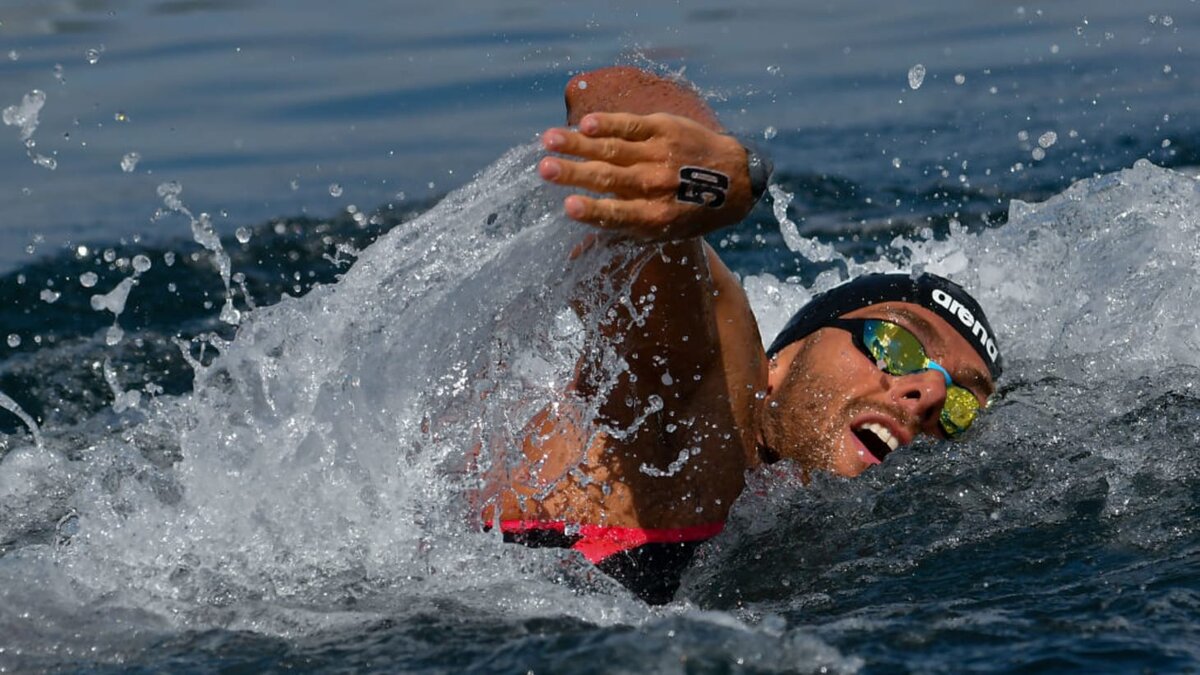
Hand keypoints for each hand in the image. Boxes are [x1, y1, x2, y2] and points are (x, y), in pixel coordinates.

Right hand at [539, 111, 753, 241]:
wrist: (734, 180)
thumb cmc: (688, 212)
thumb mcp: (658, 234)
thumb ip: (615, 238)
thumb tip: (571, 256)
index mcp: (654, 217)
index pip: (617, 215)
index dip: (593, 211)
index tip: (568, 207)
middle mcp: (657, 186)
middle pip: (608, 178)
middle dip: (574, 174)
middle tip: (544, 170)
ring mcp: (660, 155)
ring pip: (613, 148)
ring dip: (578, 143)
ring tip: (549, 140)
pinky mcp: (665, 129)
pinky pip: (632, 125)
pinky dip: (609, 124)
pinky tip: (586, 124)